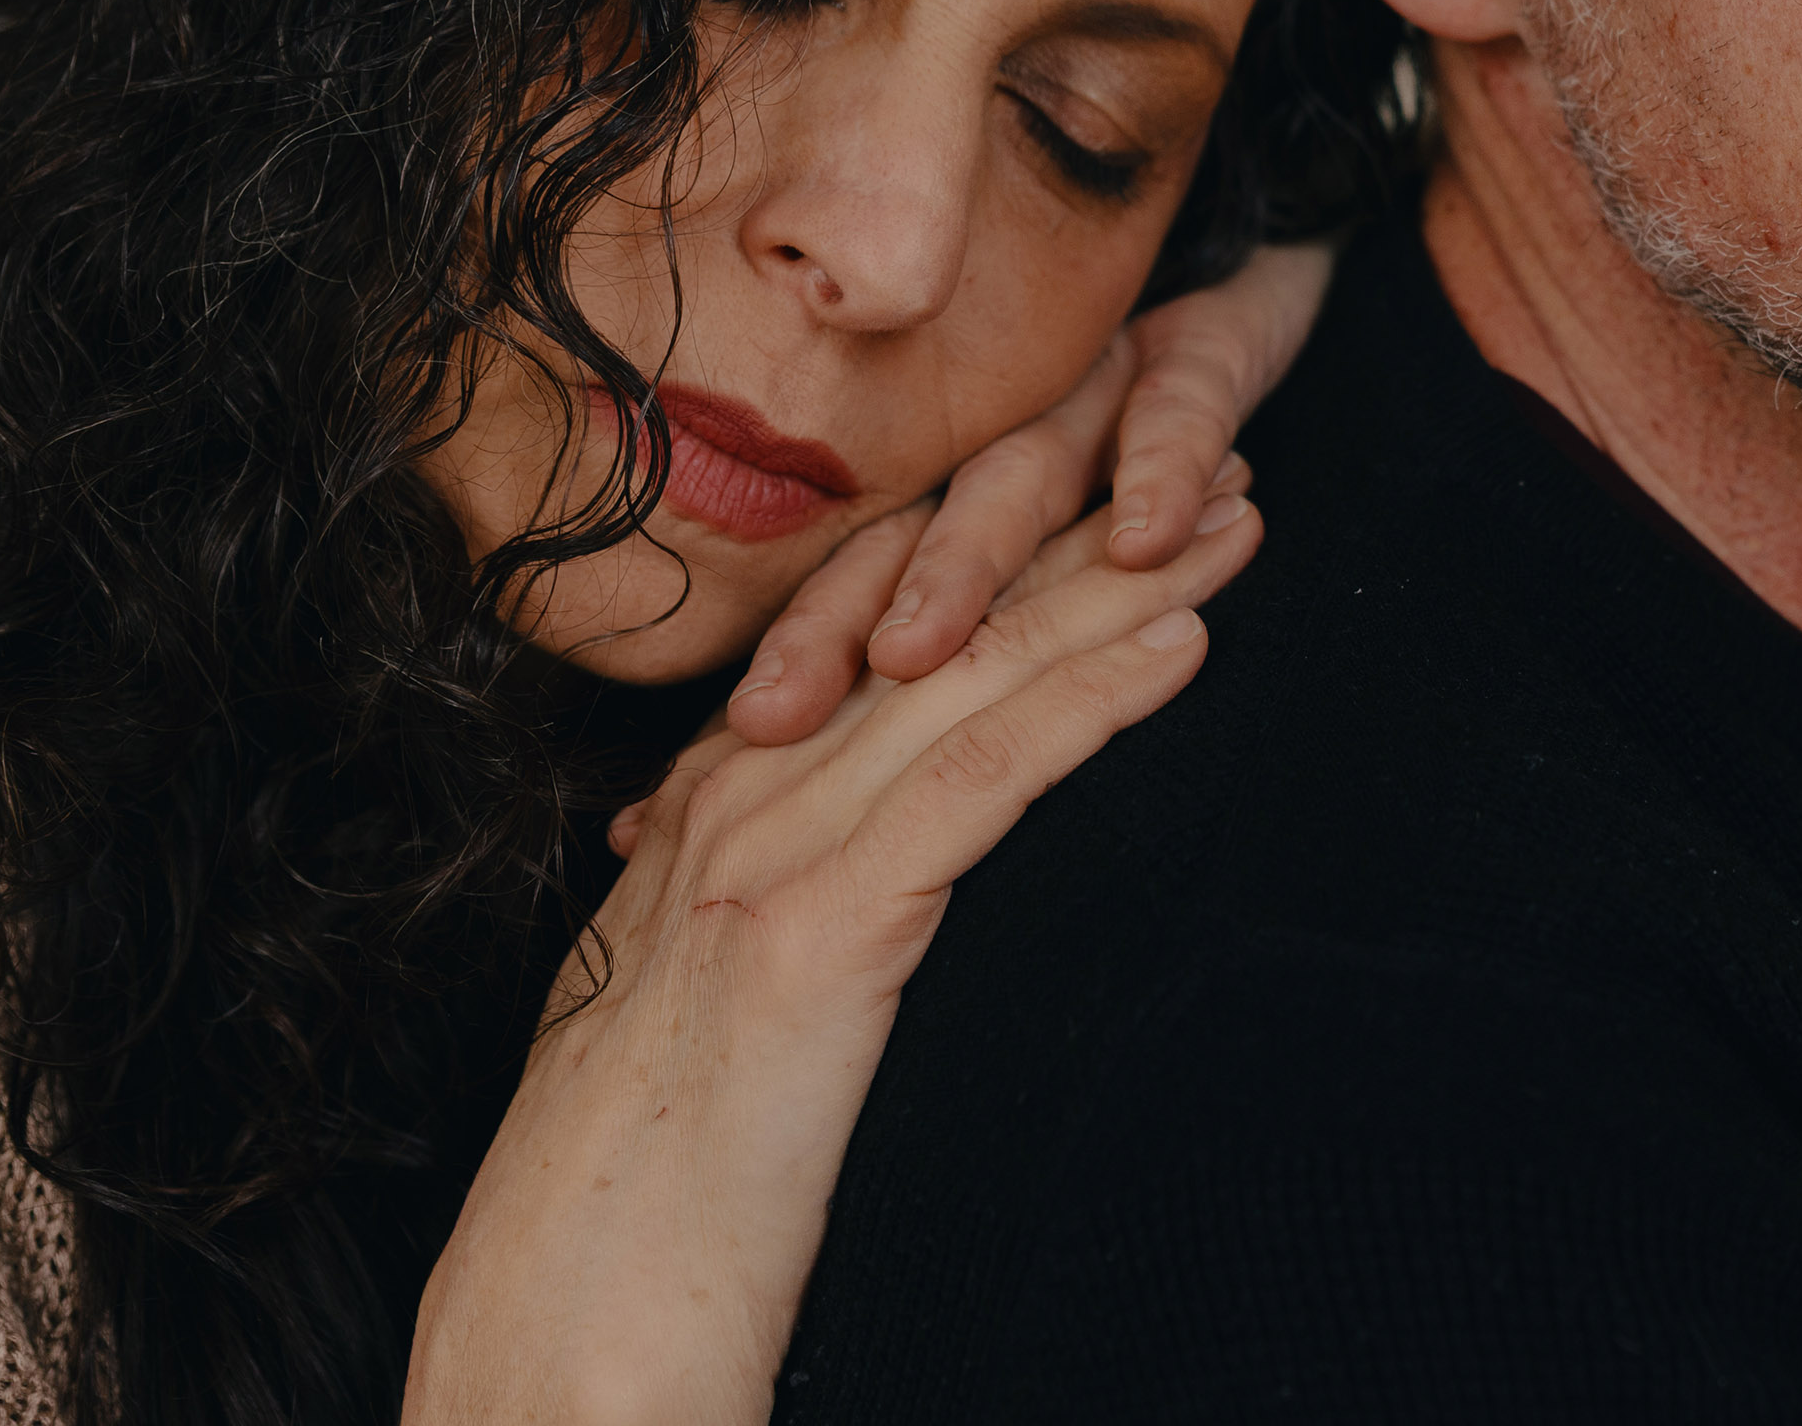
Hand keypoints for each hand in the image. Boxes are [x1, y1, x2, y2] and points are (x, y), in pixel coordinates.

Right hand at [403, 499, 1261, 1425]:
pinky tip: (1182, 644)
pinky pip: (978, 778)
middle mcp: (724, 810)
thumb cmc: (642, 1227)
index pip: (871, 647)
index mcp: (700, 830)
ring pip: (968, 676)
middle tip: (1207, 465)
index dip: (995, 564)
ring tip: (1235, 523)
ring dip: (1118, 585)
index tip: (1109, 507)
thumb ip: (767, 953)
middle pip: (931, 630)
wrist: (566, 1339)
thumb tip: (850, 930)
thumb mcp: (703, 1048)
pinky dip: (1088, 699)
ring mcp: (761, 861)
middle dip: (1074, 535)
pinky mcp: (814, 932)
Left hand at [722, 241, 1333, 749]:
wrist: (1261, 255)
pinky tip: (1146, 538)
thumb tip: (803, 743)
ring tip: (915, 651)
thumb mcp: (1057, 520)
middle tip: (773, 713)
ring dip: (964, 561)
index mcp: (963, 478)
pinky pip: (1179, 408)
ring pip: (1018, 472)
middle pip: (906, 531)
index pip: (859, 569)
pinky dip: (1161, 470)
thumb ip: (964, 611)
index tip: (729, 738)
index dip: (794, 652)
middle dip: (837, 625)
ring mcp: (1099, 383)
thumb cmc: (1148, 434)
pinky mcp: (1204, 346)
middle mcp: (1008, 432)